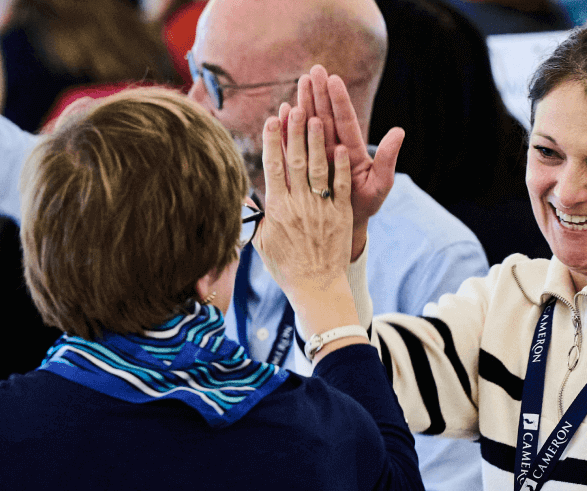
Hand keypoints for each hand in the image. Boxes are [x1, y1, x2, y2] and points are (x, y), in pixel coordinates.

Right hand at [253, 103, 359, 338]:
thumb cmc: (287, 266)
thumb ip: (256, 216)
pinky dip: (341, 167)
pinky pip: (340, 187)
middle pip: (296, 161)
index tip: (271, 120)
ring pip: (318, 169)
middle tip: (294, 107)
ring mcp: (320, 209)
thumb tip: (245, 196)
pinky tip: (341, 147)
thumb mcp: (263, 241)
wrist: (316, 287)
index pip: (273, 168)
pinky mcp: (340, 215)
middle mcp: (298, 205)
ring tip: (316, 117)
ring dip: (317, 142)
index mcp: (277, 209)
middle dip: (294, 132)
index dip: (272, 142)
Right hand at [296, 65, 403, 261]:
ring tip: (300, 81)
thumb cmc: (365, 205)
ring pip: (309, 125)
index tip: (334, 79)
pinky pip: (293, 144)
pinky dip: (288, 128)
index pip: (345, 120)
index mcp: (352, 149)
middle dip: (320, 93)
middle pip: (326, 116)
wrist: (345, 227)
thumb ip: (388, 158)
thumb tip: (400, 131)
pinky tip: (283, 110)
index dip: (340, 101)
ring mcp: (317, 155)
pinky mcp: (302, 166)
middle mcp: (334, 148)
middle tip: (314, 70)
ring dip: (304, 102)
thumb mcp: (380, 184)